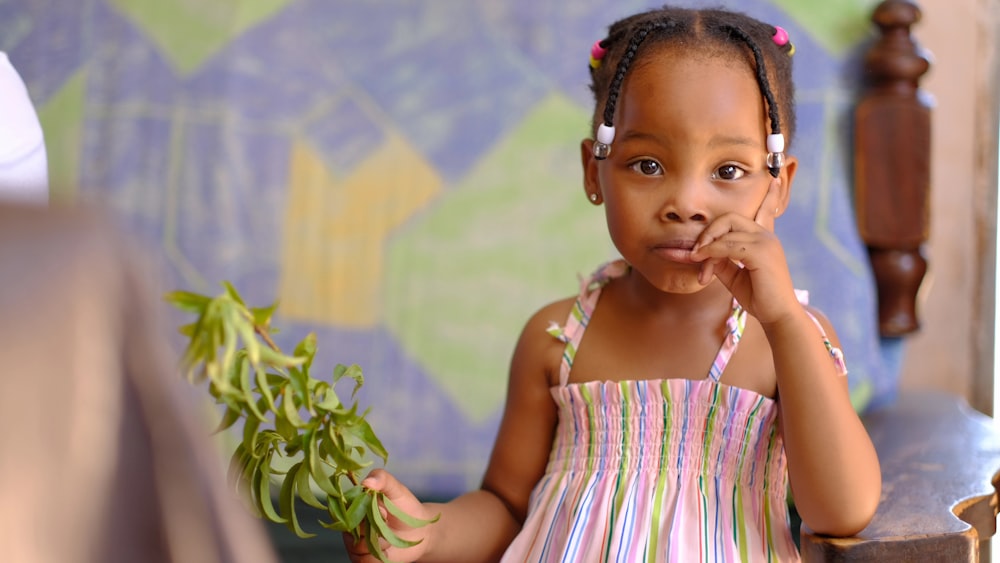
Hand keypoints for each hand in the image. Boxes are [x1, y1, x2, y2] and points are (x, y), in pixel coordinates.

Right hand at [342, 469, 435, 562]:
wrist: (420, 531)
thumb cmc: (406, 508)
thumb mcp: (396, 489)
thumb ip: (382, 479)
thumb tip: (366, 482)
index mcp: (354, 505)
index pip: (343, 507)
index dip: (361, 509)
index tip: (381, 507)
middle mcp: (350, 525)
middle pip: (349, 529)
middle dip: (372, 525)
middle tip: (387, 519)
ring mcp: (355, 544)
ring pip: (357, 546)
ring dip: (378, 541)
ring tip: (389, 534)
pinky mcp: (363, 559)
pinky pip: (365, 560)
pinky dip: (380, 555)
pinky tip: (389, 548)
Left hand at [689, 178, 798, 323]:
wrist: (778, 316)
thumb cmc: (759, 297)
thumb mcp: (733, 275)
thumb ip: (720, 259)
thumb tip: (703, 251)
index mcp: (763, 238)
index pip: (764, 210)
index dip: (769, 196)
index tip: (774, 180)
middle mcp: (765, 236)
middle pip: (730, 218)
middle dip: (708, 231)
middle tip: (696, 252)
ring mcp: (765, 242)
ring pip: (727, 231)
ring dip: (706, 247)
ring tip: (698, 264)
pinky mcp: (761, 253)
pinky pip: (728, 245)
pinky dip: (712, 252)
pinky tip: (704, 264)